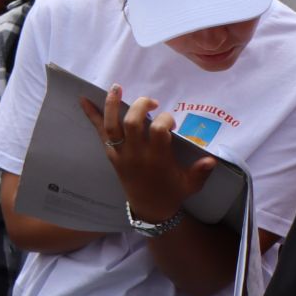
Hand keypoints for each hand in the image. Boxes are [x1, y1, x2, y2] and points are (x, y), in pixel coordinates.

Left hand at [80, 85, 216, 222]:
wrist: (149, 208)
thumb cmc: (172, 192)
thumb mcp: (191, 184)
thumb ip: (200, 171)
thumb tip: (212, 159)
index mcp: (157, 159)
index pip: (158, 131)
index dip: (166, 120)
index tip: (172, 122)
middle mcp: (136, 154)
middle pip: (132, 123)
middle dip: (141, 106)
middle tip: (152, 102)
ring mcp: (121, 154)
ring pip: (113, 126)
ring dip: (113, 104)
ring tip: (116, 87)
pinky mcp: (111, 154)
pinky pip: (100, 133)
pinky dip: (91, 116)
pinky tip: (83, 100)